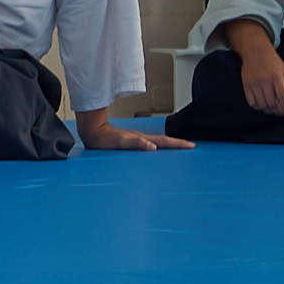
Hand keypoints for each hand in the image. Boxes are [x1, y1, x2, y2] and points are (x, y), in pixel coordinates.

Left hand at [75, 108, 191, 150]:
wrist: (91, 132)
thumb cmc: (103, 140)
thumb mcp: (120, 143)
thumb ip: (136, 143)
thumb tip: (153, 146)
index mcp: (141, 139)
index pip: (163, 141)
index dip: (177, 144)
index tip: (191, 145)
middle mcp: (141, 138)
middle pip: (163, 141)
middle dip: (178, 144)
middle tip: (191, 146)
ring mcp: (136, 139)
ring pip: (157, 142)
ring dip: (169, 145)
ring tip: (179, 148)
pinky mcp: (131, 142)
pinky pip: (149, 145)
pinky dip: (158, 147)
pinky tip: (158, 150)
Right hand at [238, 42, 283, 116]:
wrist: (255, 50)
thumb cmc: (273, 62)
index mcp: (277, 77)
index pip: (282, 98)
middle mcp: (265, 81)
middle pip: (272, 103)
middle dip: (278, 112)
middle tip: (280, 113)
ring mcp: (254, 83)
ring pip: (262, 104)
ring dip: (268, 111)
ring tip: (272, 110)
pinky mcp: (246, 85)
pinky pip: (251, 101)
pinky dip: (257, 107)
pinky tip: (262, 105)